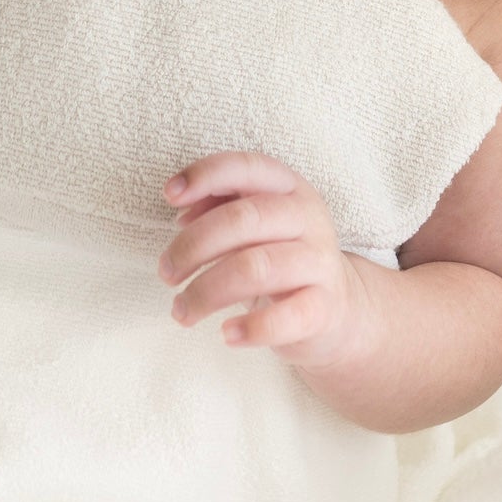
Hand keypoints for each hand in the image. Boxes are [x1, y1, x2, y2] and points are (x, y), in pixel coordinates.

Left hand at [160, 152, 366, 359]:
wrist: (336, 308)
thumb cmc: (279, 257)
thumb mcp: (254, 226)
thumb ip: (220, 209)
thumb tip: (182, 213)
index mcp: (288, 188)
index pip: (245, 168)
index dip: (204, 176)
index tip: (168, 195)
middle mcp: (308, 217)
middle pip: (242, 220)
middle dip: (192, 246)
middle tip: (166, 273)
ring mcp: (319, 262)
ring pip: (255, 268)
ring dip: (206, 292)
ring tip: (181, 310)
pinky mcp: (324, 308)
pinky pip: (284, 318)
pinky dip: (249, 328)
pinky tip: (226, 334)